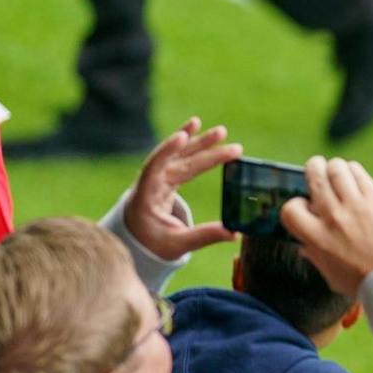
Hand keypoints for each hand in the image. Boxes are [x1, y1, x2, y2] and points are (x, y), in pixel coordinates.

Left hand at [123, 118, 241, 259]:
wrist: (137, 241)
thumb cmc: (153, 243)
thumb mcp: (178, 245)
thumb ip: (204, 236)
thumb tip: (235, 233)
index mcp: (145, 197)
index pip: (153, 169)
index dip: (166, 151)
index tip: (182, 137)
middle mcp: (150, 182)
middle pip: (177, 160)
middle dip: (201, 148)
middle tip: (224, 138)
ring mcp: (158, 178)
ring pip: (181, 156)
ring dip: (200, 143)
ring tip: (221, 132)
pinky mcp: (166, 177)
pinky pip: (179, 158)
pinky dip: (188, 144)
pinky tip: (196, 127)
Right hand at [280, 157, 372, 296]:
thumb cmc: (364, 283)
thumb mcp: (331, 276)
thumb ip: (315, 257)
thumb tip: (303, 246)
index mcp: (316, 239)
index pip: (290, 209)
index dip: (296, 204)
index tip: (305, 207)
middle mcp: (333, 218)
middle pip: (315, 177)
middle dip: (314, 169)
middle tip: (317, 170)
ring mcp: (356, 207)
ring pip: (337, 169)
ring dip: (334, 168)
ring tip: (338, 173)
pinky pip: (359, 174)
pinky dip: (353, 171)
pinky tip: (355, 178)